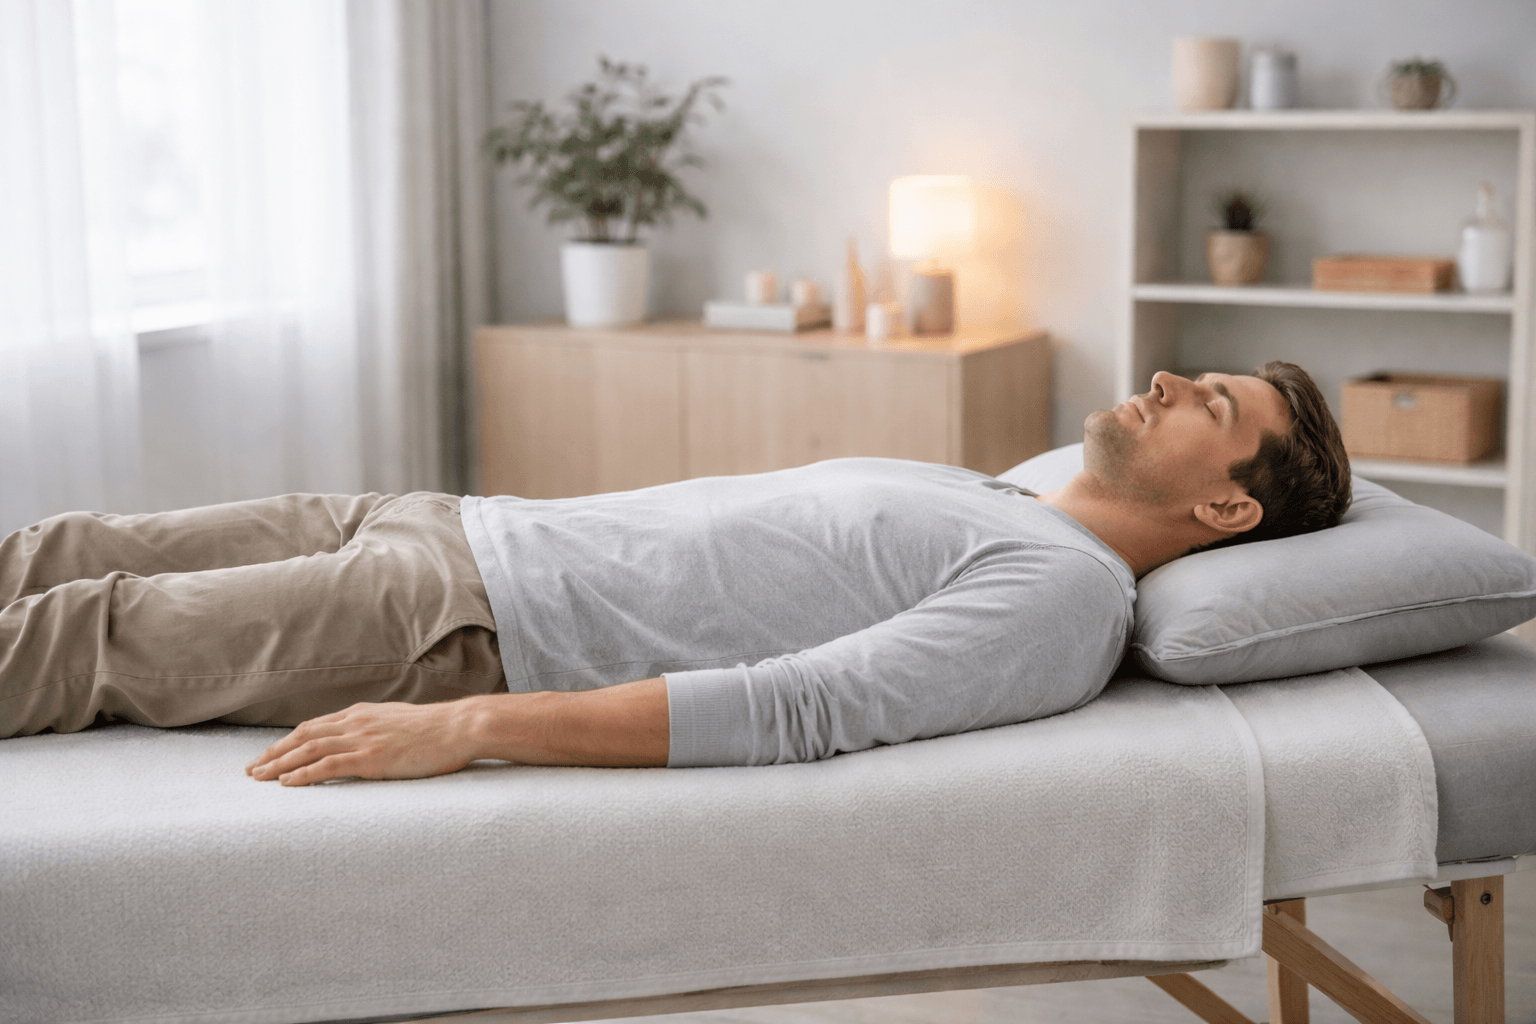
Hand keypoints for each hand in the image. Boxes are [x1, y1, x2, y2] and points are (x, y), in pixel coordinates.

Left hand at [246, 700, 475, 785]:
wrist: (458, 727)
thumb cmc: (437, 729)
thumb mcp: (399, 722)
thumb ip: (377, 728)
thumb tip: (367, 740)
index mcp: (361, 714)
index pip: (313, 727)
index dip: (287, 742)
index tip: (269, 755)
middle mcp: (356, 722)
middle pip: (302, 736)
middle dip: (273, 753)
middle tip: (252, 770)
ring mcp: (362, 739)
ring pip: (308, 749)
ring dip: (279, 764)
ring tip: (259, 778)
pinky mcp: (371, 757)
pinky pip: (328, 765)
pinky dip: (303, 774)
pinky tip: (287, 783)